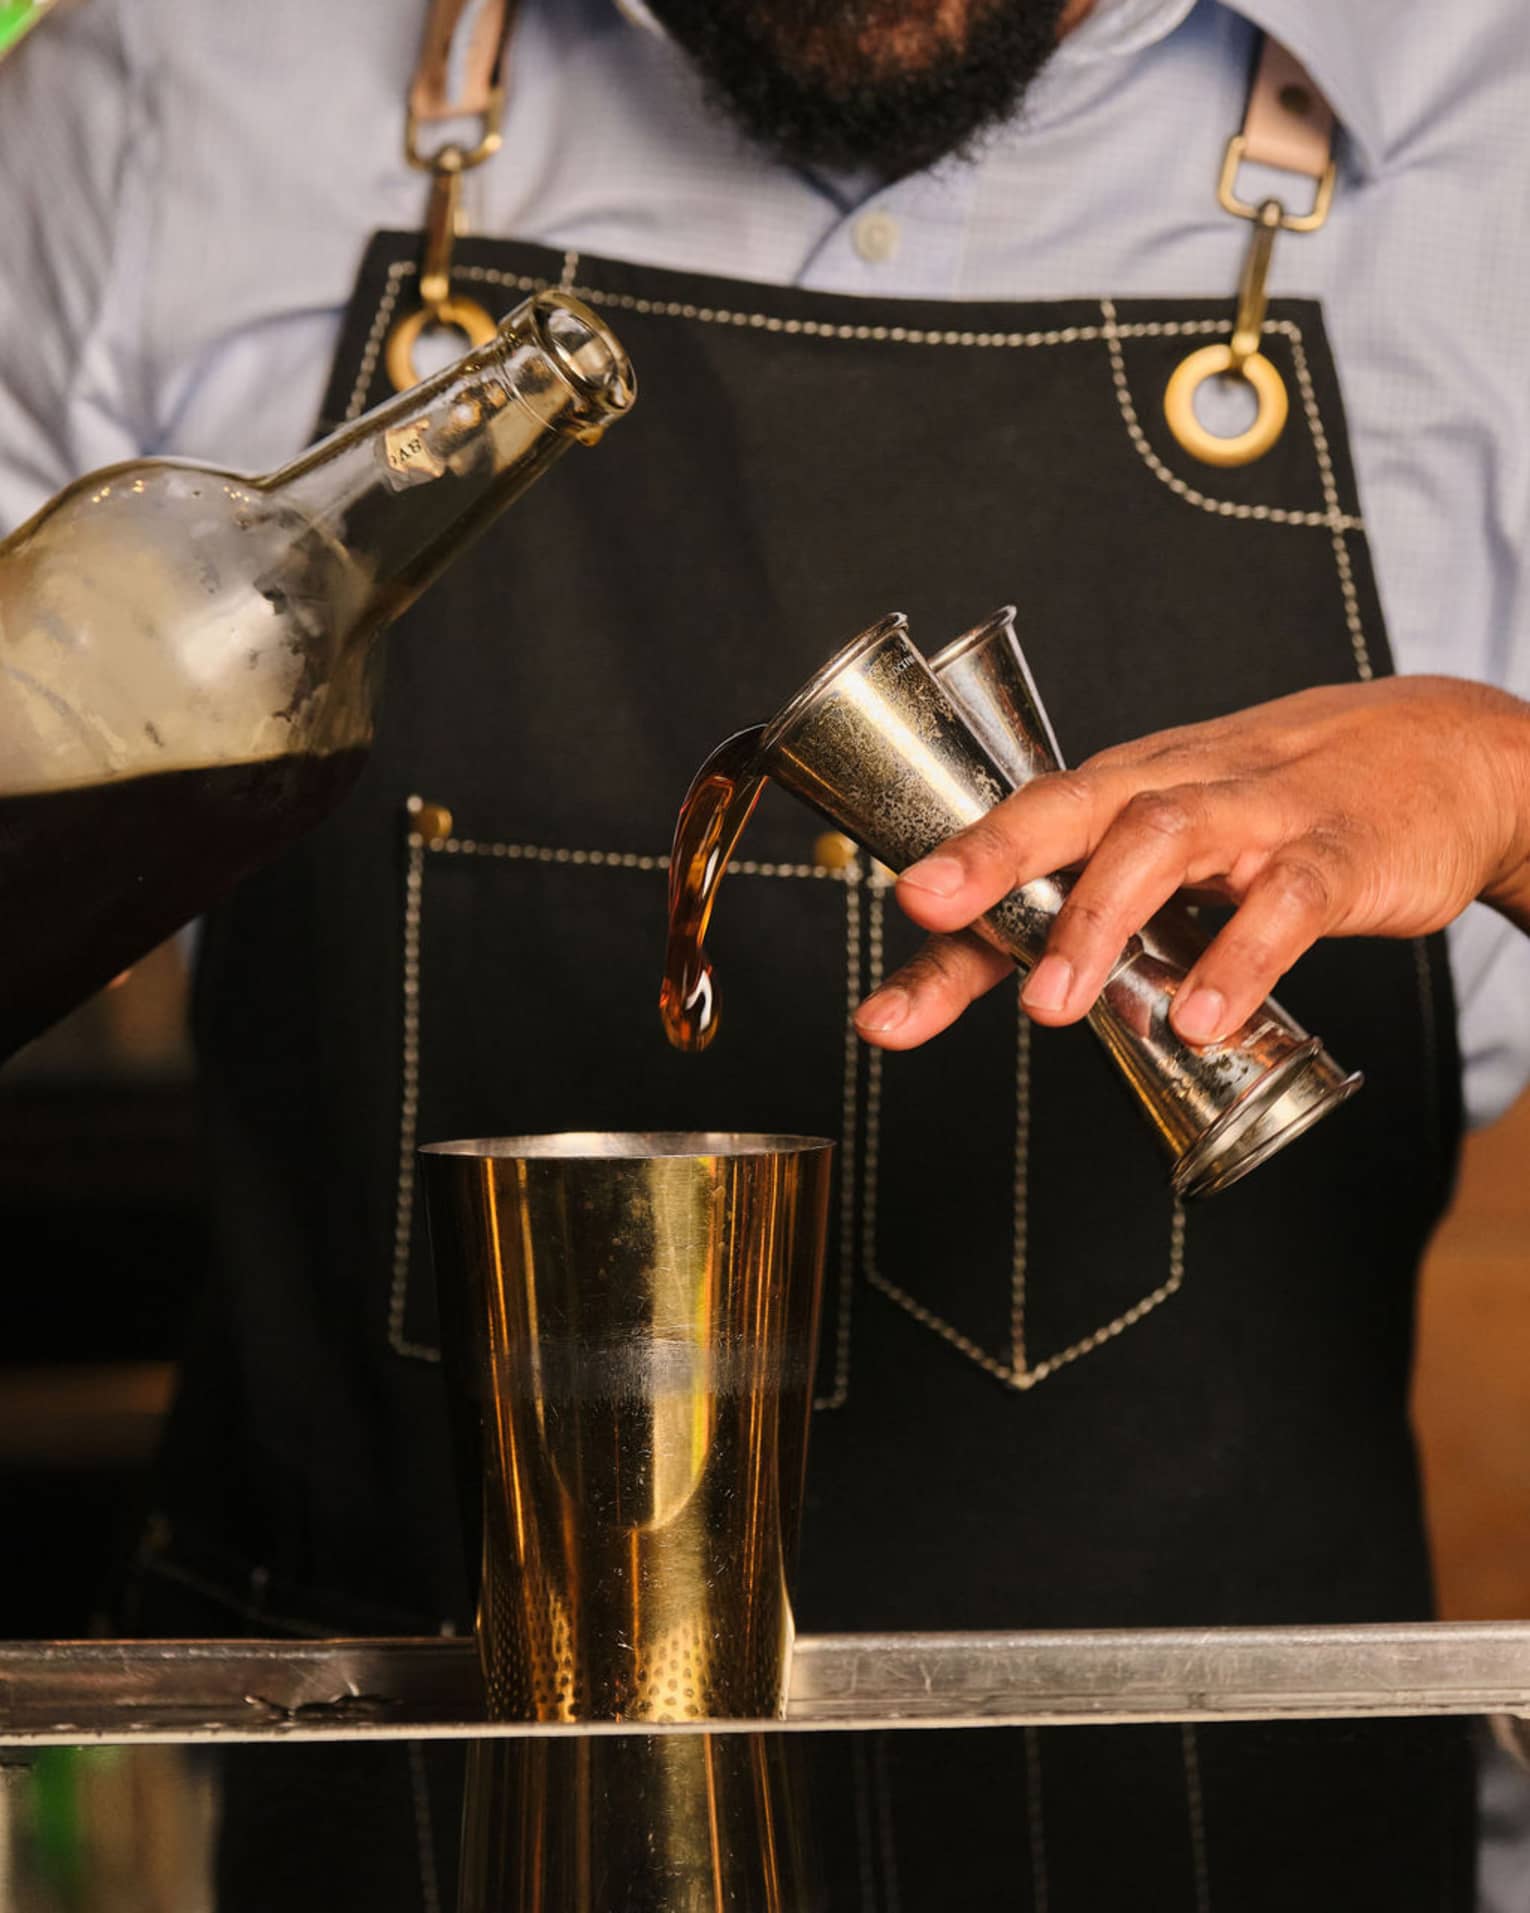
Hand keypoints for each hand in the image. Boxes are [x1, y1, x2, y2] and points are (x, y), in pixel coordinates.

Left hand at [853, 675, 1529, 1050]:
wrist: (1445, 755)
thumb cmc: (1284, 804)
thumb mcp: (1182, 847)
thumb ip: (1103, 909)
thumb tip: (1008, 979)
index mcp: (1127, 790)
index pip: (1019, 839)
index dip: (946, 904)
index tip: (884, 1001)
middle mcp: (1177, 790)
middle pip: (1071, 807)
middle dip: (990, 859)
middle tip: (927, 914)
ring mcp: (1258, 816)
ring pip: (1164, 840)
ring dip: (1098, 919)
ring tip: (1053, 1010)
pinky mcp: (1338, 854)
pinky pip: (1285, 901)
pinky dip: (1240, 960)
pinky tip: (1201, 1020)